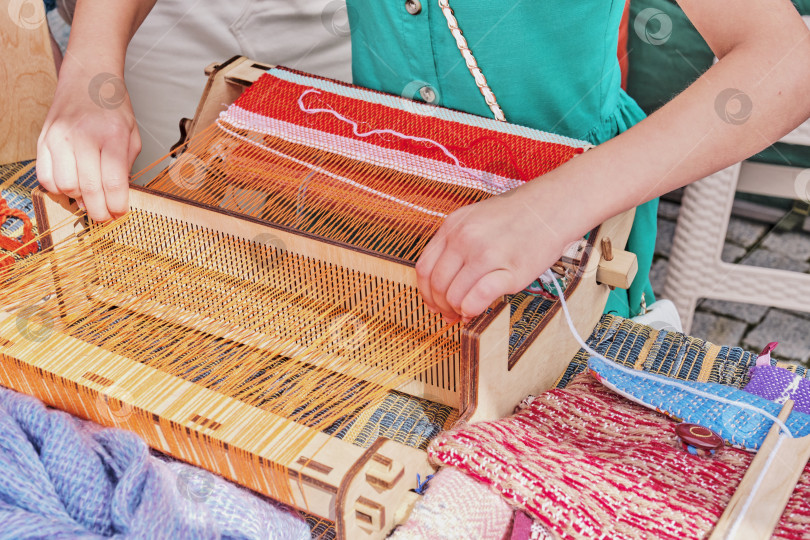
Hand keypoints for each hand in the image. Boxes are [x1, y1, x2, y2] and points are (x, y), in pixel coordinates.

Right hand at [37, 59, 140, 220]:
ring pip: (65, 187)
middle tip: (106, 216)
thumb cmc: (112, 108)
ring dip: (78, 199)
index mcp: (112, 136)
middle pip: (89, 189)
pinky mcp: (43, 140)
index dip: (118, 206)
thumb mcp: (132, 135)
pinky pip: (45, 176)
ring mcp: (59, 138)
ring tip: (89, 196)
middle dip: (100, 211)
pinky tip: (71, 184)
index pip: (113, 182)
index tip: (120, 213)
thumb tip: (118, 197)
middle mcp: (83, 136)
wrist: (87, 78)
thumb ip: (126, 167)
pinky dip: (58, 188)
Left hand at [415, 183, 580, 323]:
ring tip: (467, 311)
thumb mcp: (474, 220)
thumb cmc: (515, 217)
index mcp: (452, 226)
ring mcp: (486, 253)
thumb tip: (443, 285)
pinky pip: (479, 297)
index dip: (426, 292)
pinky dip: (473, 309)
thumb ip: (456, 246)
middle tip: (451, 314)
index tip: (434, 304)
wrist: (551, 208)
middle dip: (441, 306)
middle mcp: (464, 238)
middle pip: (438, 285)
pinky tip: (477, 310)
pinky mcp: (509, 269)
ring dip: (458, 310)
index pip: (424, 268)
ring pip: (455, 295)